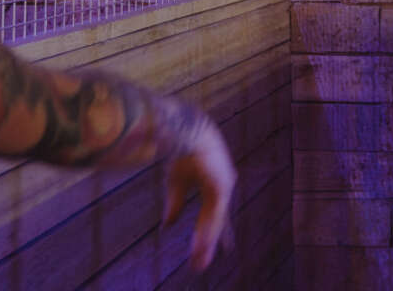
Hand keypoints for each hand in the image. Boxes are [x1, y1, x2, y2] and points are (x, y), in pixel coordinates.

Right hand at [162, 119, 235, 270]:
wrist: (186, 129)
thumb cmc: (182, 149)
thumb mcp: (176, 182)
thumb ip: (175, 204)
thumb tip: (168, 225)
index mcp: (213, 184)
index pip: (212, 214)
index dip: (206, 232)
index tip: (202, 250)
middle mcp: (222, 186)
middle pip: (215, 222)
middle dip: (206, 244)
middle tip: (199, 264)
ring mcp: (224, 187)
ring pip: (215, 223)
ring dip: (205, 244)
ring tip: (198, 263)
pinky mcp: (222, 187)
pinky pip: (214, 216)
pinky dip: (207, 233)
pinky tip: (201, 248)